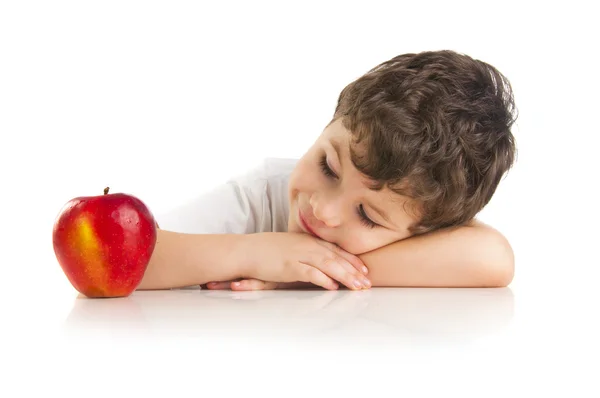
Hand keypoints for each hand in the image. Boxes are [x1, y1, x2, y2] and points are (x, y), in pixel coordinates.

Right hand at [206, 232, 370, 290]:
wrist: (246, 250)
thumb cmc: (265, 249)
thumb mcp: (289, 245)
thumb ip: (304, 250)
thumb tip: (316, 259)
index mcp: (307, 240)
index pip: (335, 249)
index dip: (352, 260)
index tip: (365, 269)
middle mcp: (306, 245)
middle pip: (336, 257)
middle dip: (354, 270)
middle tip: (367, 282)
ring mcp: (298, 254)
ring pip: (328, 264)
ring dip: (345, 276)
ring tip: (357, 286)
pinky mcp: (289, 265)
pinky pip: (310, 272)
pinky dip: (323, 279)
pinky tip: (333, 287)